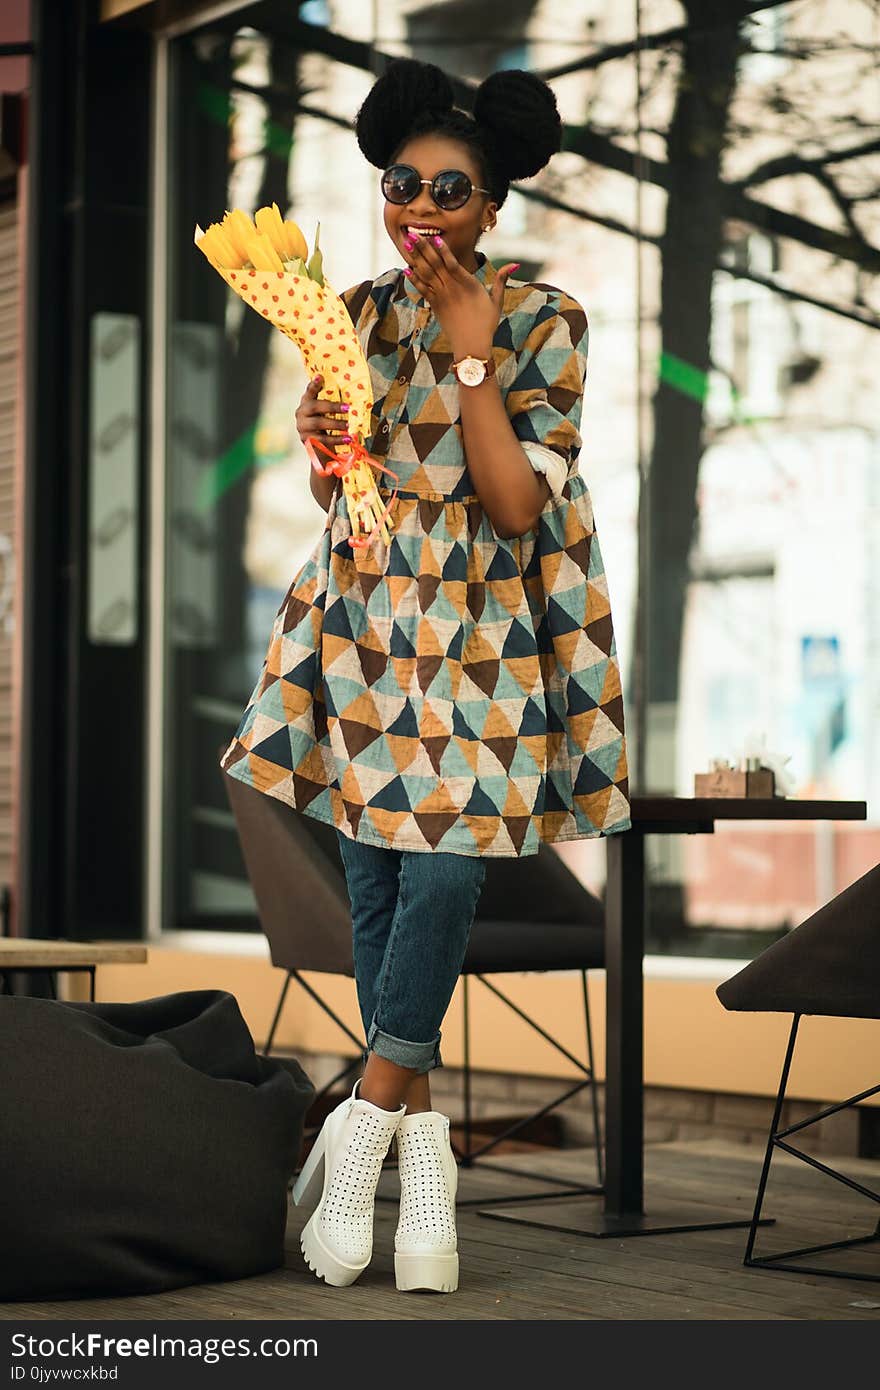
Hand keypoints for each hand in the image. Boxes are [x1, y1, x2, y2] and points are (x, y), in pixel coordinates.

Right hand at [294, 374, 350, 448]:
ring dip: (336, 425)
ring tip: (349, 426)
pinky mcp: (308, 442)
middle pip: (314, 407)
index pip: (308, 393)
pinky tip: (347, 439)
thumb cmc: (322, 425)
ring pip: (318, 424)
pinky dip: (336, 439)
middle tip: (348, 408)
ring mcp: (303, 429)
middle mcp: (300, 415)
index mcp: (305, 405)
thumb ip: (324, 397)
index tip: (320, 377)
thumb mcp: (323, 411)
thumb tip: (321, 377)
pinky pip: (323, 440)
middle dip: (332, 407)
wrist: (317, 447)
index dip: (313, 386)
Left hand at [404, 233, 518, 356]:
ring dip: (416, 258)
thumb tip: (514, 264)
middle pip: (436, 265)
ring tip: (407, 243)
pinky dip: (414, 279)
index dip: (443, 250)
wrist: (471, 346)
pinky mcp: (435, 306)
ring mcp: (442, 297)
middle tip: (412, 233)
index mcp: (468, 285)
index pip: (453, 264)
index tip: (434, 237)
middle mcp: (452, 289)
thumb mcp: (497, 301)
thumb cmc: (486, 324)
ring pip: (426, 274)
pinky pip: (422, 289)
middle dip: (423, 248)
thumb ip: (501, 280)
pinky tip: (406, 268)